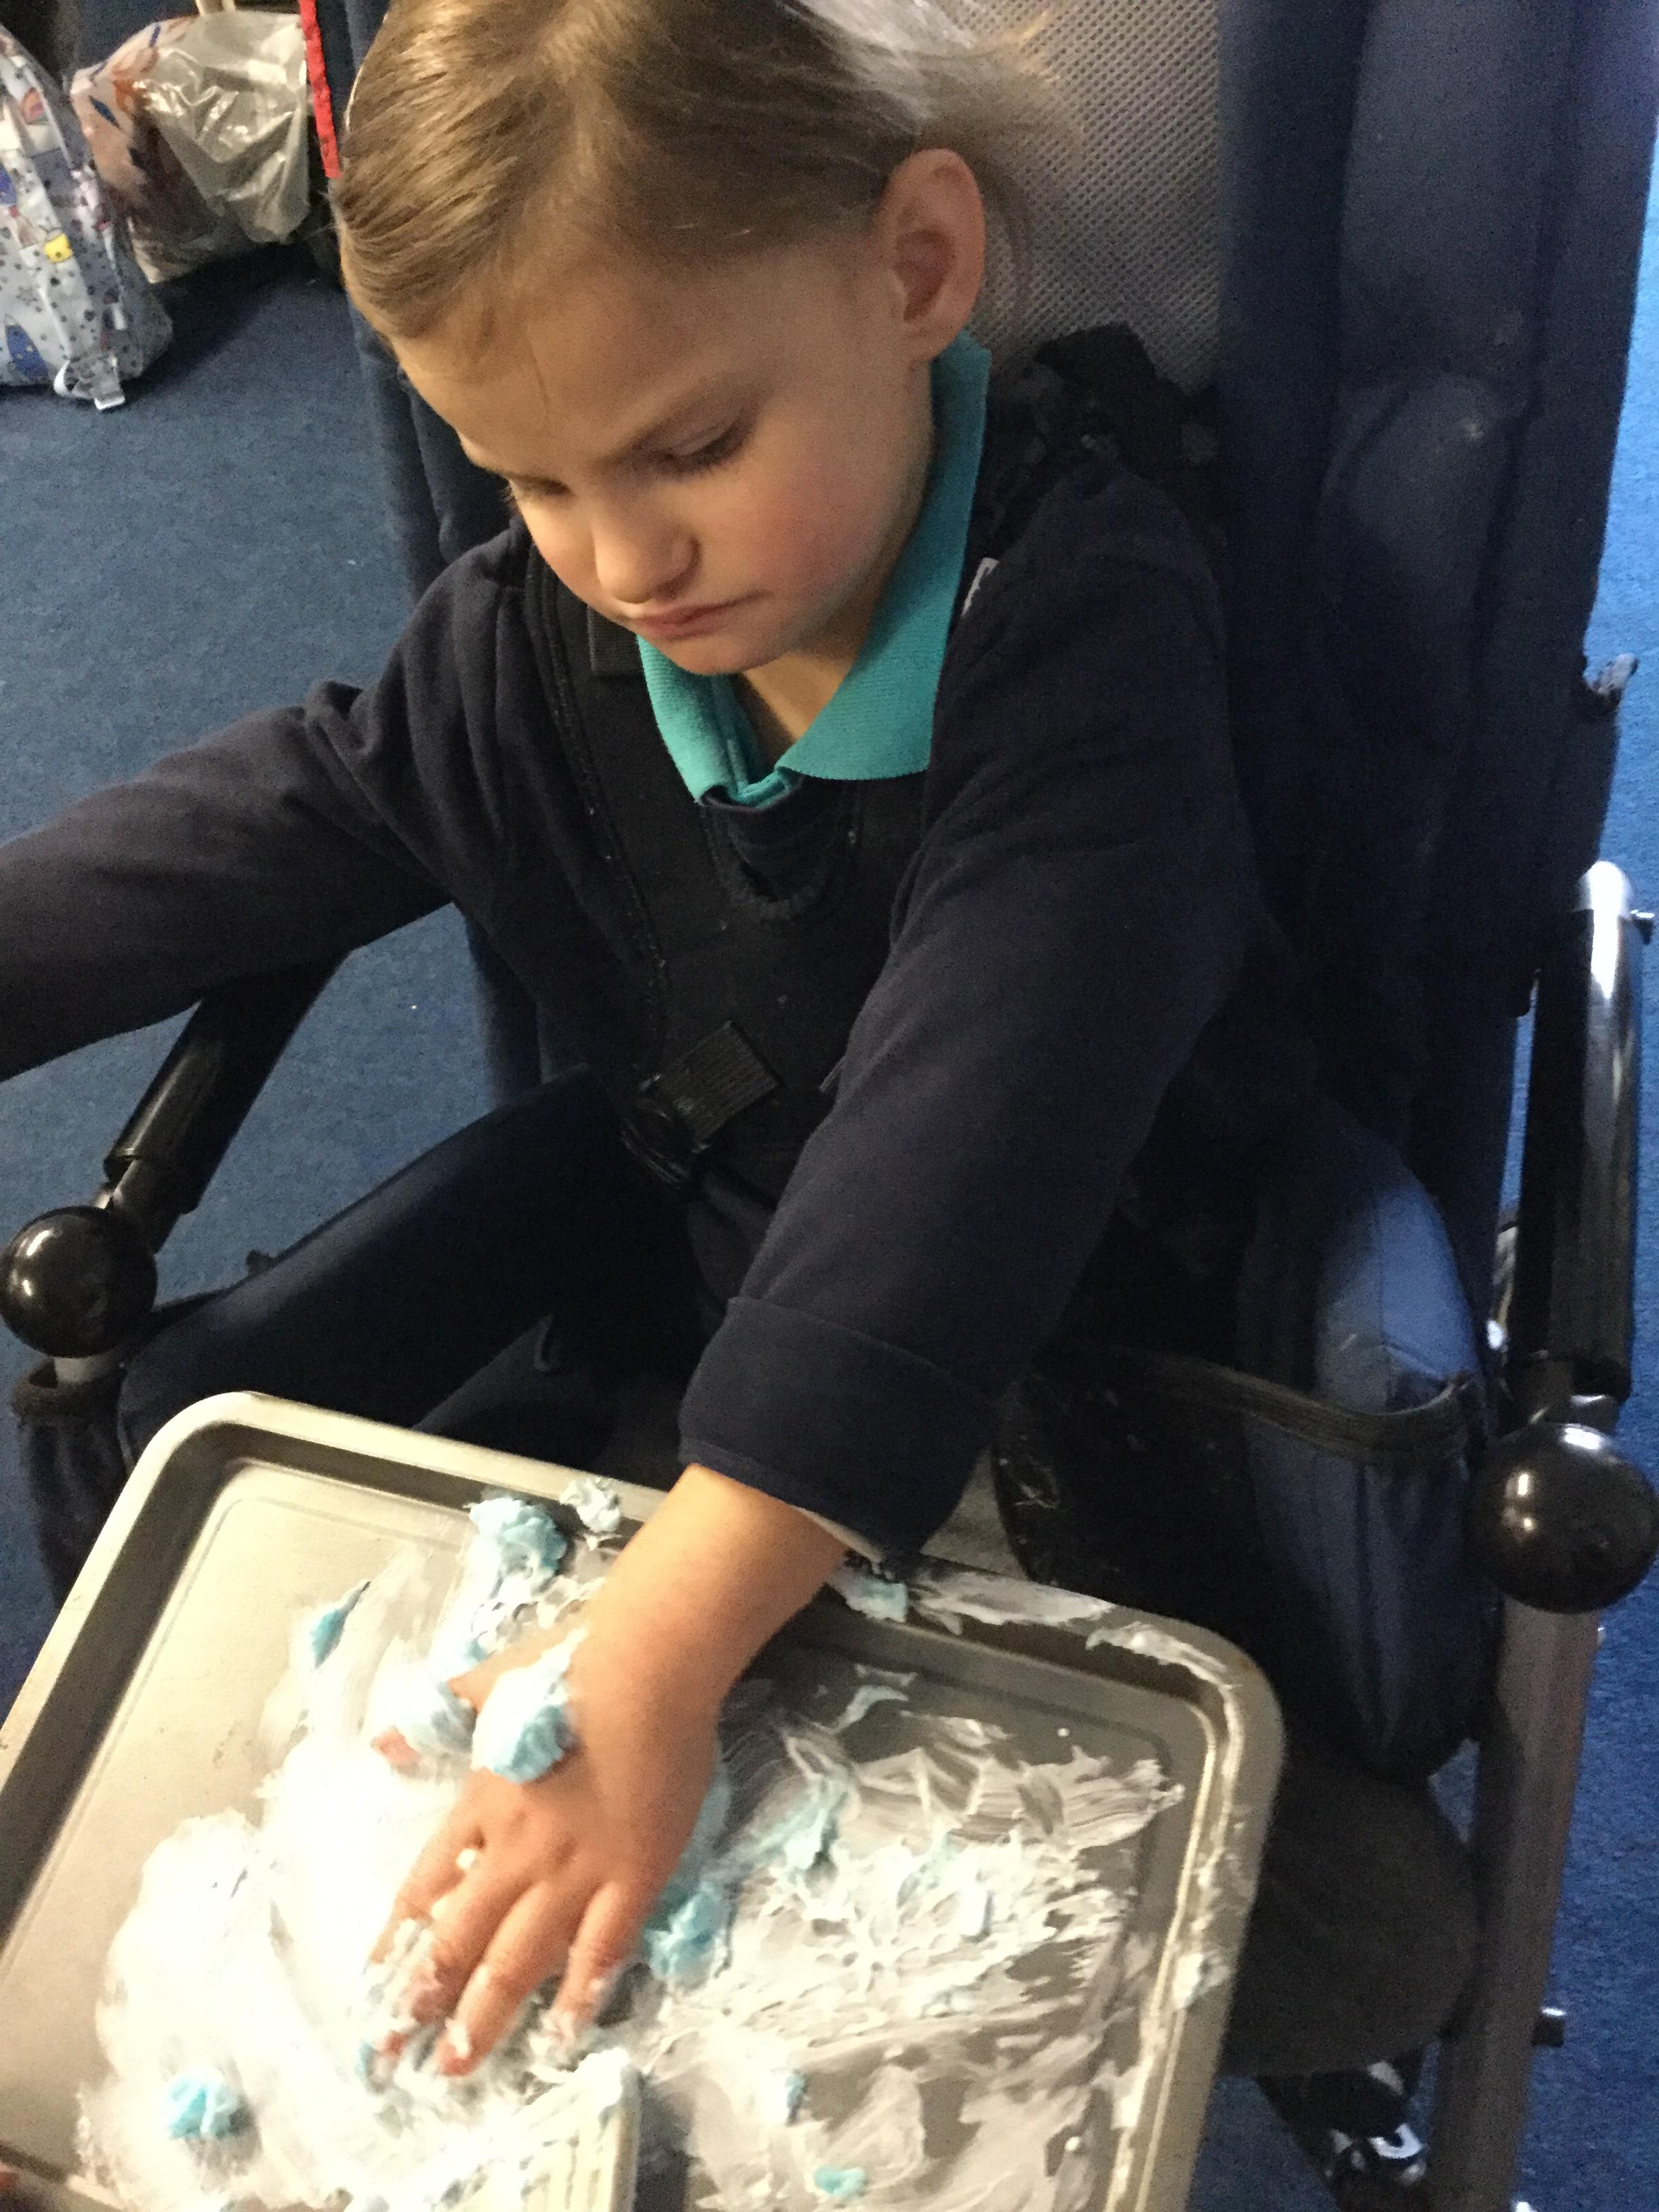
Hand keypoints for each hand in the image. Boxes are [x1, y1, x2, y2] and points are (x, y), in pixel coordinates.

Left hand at [367, 1464, 845, 2073]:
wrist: (652, 1659)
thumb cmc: (573, 1661)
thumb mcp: (487, 1684)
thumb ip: (436, 1721)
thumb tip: (381, 1743)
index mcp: (481, 1803)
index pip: (425, 1889)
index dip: (398, 1943)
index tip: (373, 1988)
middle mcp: (518, 1849)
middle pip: (459, 1940)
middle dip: (422, 2001)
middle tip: (390, 2054)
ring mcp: (577, 1869)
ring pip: (519, 1959)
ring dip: (483, 2016)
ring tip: (455, 2065)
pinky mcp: (634, 1875)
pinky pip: (601, 1949)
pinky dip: (579, 1994)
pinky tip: (562, 2033)